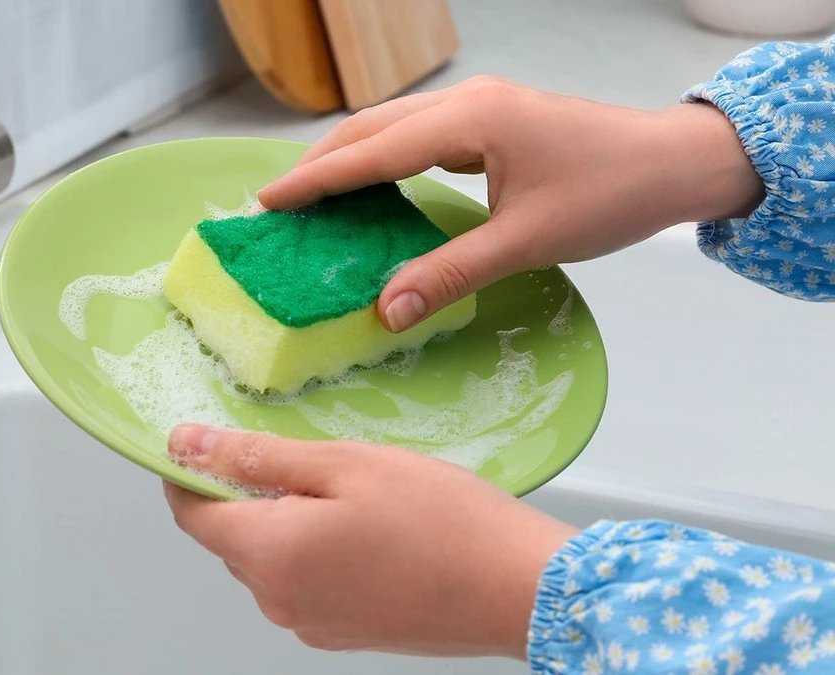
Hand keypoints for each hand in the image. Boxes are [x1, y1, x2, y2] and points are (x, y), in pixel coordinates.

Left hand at [162, 424, 578, 658]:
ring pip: (271, 559)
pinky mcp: (344, 633)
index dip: (189, 471)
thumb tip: (187, 444)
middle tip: (303, 453)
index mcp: (268, 555)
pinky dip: (316, 549)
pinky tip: (365, 525)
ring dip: (287, 520)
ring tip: (346, 488)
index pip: (191, 514)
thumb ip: (257, 457)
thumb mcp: (343, 464)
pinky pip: (305, 582)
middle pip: (231, 538)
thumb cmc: (441, 520)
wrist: (517, 589)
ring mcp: (312, 624)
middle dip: (247, 492)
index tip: (208, 439)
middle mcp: (278, 602)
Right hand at [258, 76, 764, 332]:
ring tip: (310, 199)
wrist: (675, 163)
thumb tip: (386, 310)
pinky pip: (416, 136)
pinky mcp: (490, 119)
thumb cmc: (611, 196)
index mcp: (471, 120)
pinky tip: (369, 189)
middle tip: (276, 207)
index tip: (267, 203)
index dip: (316, 180)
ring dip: (348, 159)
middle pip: (370, 128)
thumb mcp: (527, 241)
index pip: (372, 152)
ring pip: (391, 128)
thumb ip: (450, 272)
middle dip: (320, 164)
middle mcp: (466, 102)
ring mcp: (479, 106)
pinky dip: (381, 160)